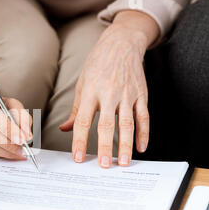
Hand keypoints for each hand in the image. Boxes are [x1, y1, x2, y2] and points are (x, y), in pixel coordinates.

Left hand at [60, 11, 158, 167]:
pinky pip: (144, 117)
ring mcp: (126, 94)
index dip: (80, 141)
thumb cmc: (97, 64)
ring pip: (127, 123)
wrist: (121, 43)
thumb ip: (75, 110)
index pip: (83, 121)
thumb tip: (65, 129)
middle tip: (104, 165)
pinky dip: (144, 133)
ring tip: (123, 162)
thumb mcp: (82, 84)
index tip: (78, 158)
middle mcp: (108, 94)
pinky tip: (141, 147)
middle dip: (104, 147)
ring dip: (125, 145)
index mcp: (90, 92)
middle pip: (106, 125)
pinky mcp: (141, 94)